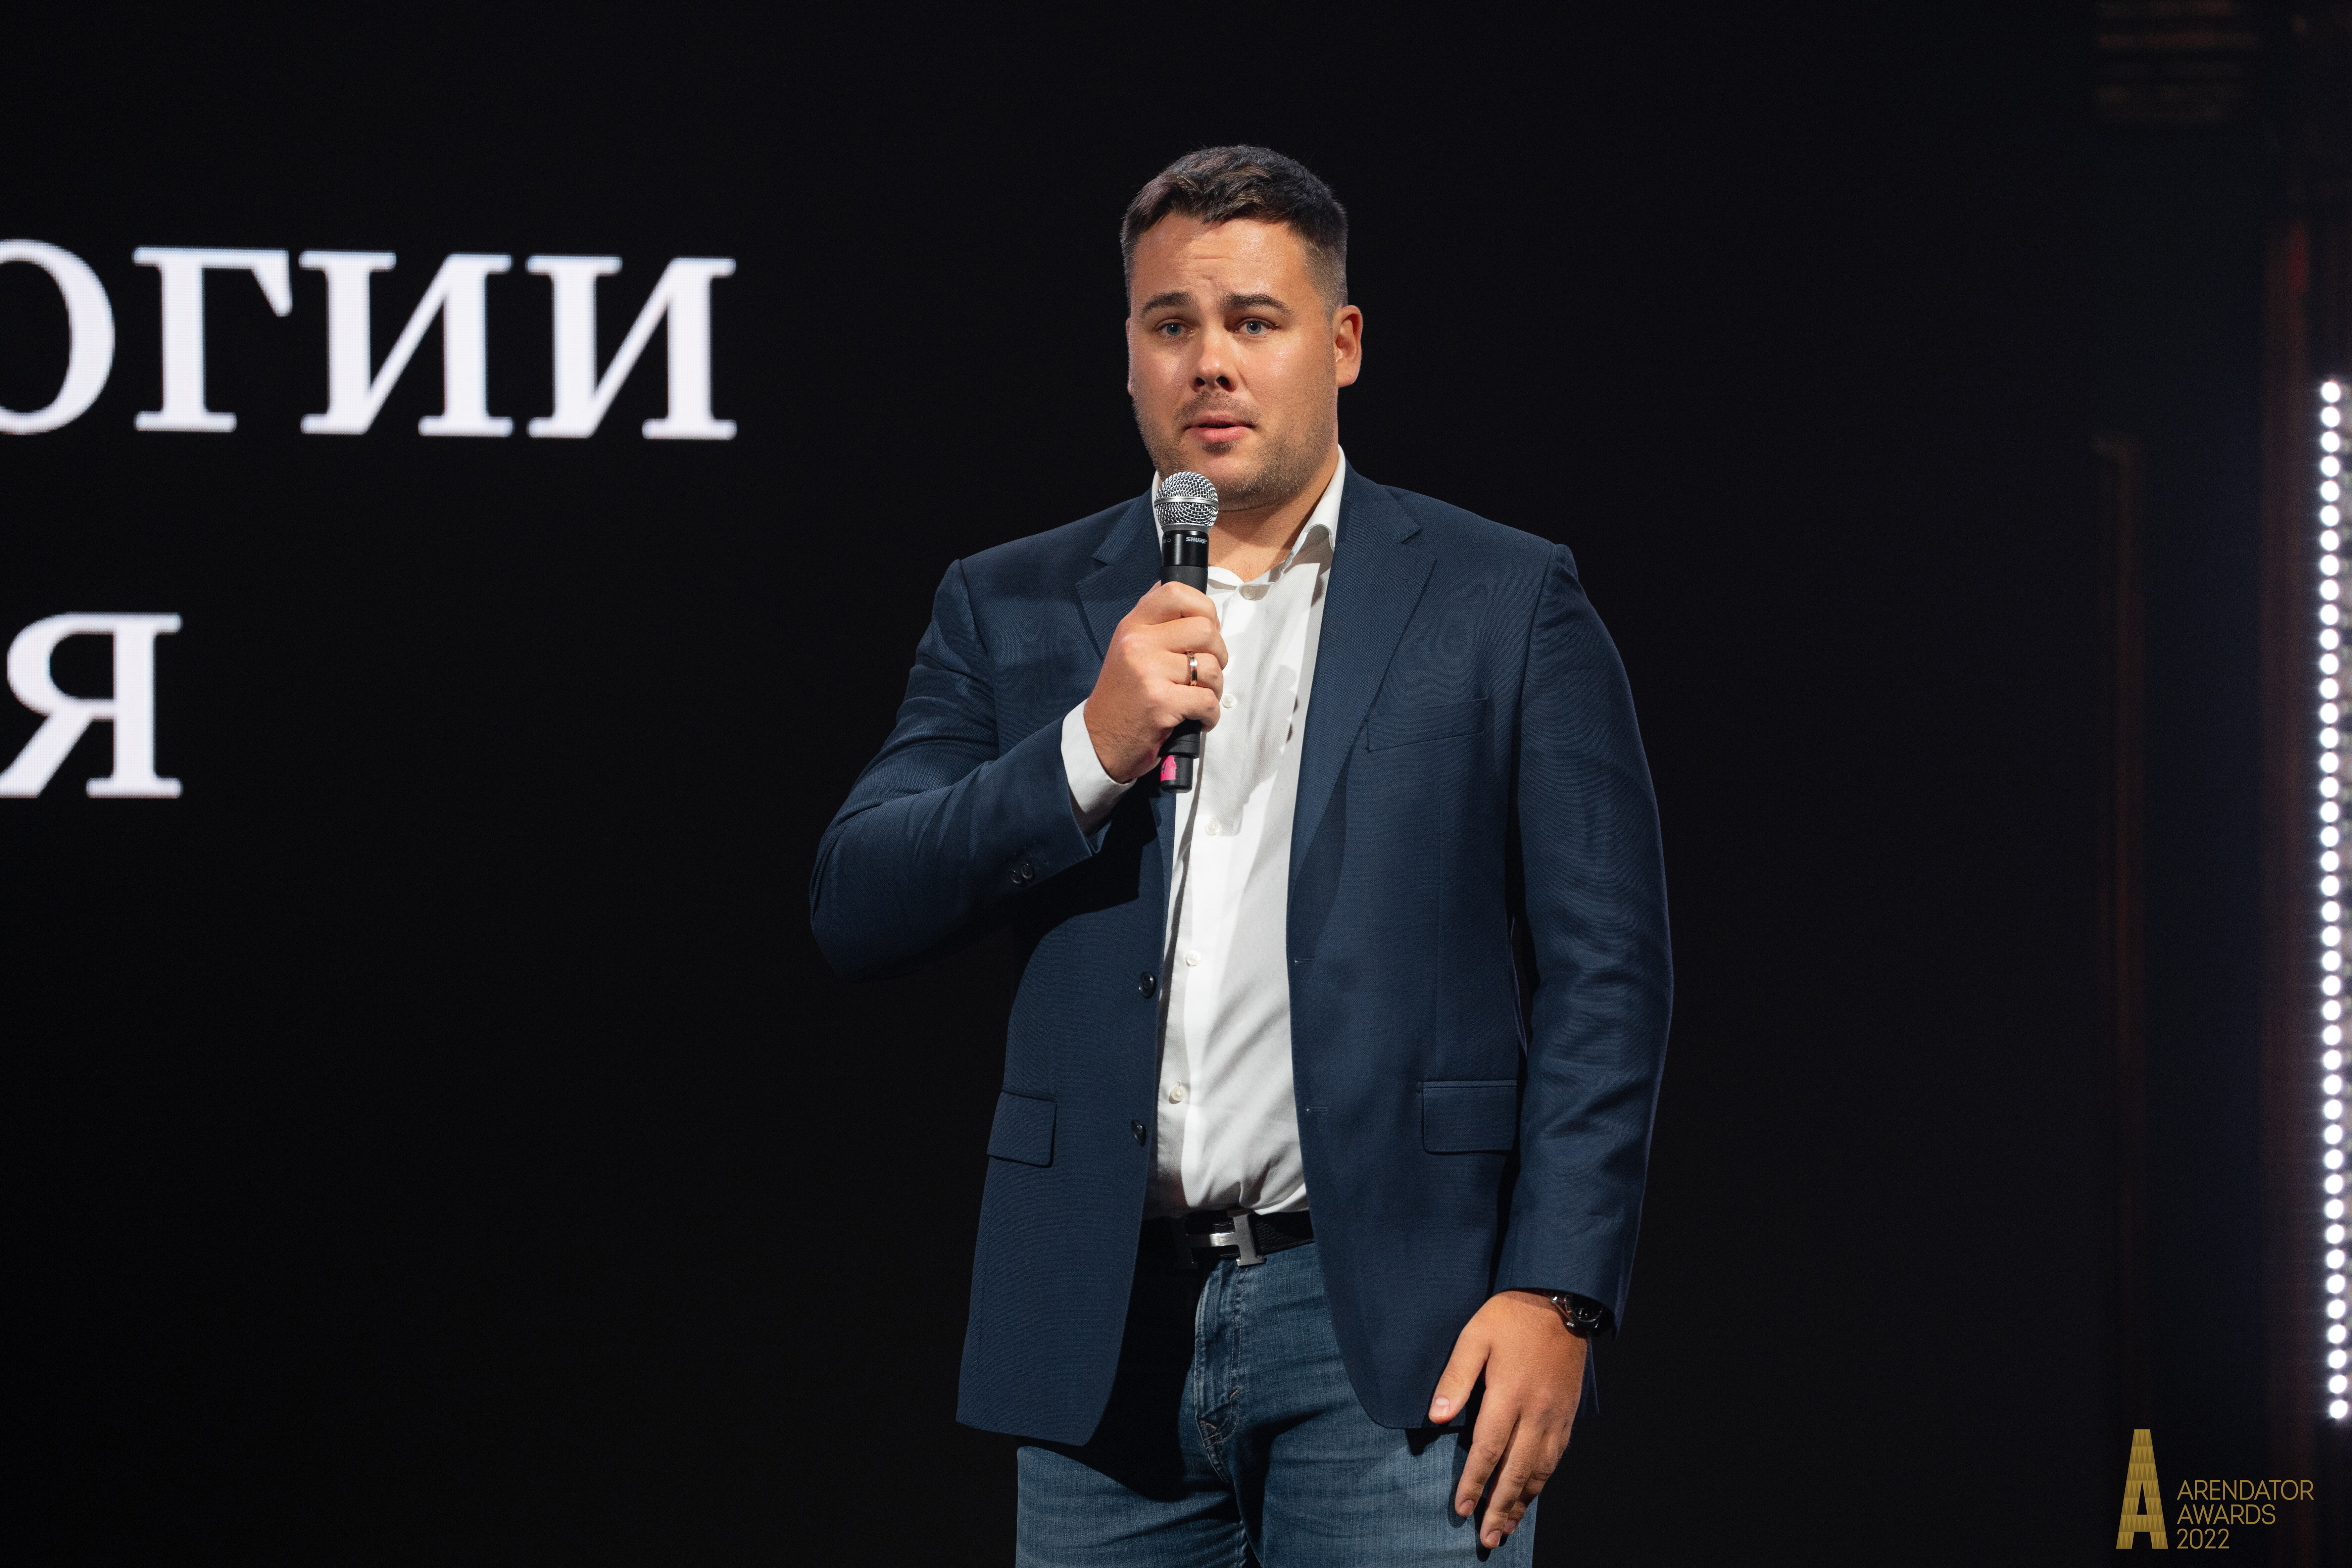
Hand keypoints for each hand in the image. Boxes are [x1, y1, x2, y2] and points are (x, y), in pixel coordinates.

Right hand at [1082, 581, 1228, 782]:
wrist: (1100, 741)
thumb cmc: (1122, 698)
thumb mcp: (1128, 649)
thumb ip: (1156, 623)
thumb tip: (1194, 604)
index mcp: (1132, 626)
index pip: (1176, 592)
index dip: (1204, 608)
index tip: (1206, 630)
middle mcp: (1138, 643)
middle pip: (1205, 630)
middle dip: (1218, 654)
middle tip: (1205, 672)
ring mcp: (1148, 672)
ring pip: (1210, 667)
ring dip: (1214, 688)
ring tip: (1197, 698)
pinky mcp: (1160, 702)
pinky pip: (1208, 700)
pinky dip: (1210, 715)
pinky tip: (1197, 719)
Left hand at [1428, 1290, 1585, 1549]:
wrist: (1560, 1301)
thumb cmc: (1511, 1317)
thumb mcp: (1474, 1338)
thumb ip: (1455, 1379)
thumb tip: (1436, 1418)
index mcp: (1509, 1395)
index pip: (1489, 1450)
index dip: (1474, 1482)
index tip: (1460, 1508)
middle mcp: (1536, 1413)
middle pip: (1517, 1471)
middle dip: (1499, 1507)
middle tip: (1486, 1537)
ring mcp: (1556, 1416)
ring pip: (1539, 1471)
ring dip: (1523, 1502)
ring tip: (1507, 1527)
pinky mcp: (1568, 1414)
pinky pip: (1555, 1458)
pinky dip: (1542, 1482)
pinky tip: (1532, 1494)